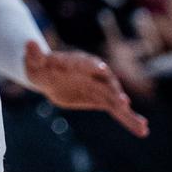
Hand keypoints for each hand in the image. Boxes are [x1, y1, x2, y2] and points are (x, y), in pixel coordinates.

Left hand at [23, 41, 149, 137]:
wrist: (48, 76)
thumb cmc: (39, 66)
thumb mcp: (34, 61)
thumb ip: (34, 54)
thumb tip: (29, 43)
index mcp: (76, 61)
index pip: (85, 62)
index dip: (92, 65)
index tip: (101, 69)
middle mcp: (93, 73)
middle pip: (106, 81)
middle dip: (115, 91)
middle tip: (124, 102)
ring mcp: (99, 86)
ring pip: (116, 99)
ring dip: (128, 113)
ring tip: (143, 127)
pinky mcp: (101, 99)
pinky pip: (117, 110)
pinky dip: (128, 118)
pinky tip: (142, 129)